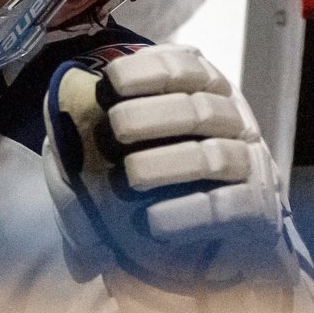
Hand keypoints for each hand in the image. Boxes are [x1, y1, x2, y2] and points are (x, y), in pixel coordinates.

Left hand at [45, 45, 296, 292]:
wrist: (214, 246)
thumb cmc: (165, 185)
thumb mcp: (132, 153)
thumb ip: (93, 145)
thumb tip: (54, 144)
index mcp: (208, 91)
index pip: (187, 65)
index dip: (151, 68)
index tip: (112, 80)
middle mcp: (235, 121)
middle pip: (200, 107)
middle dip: (155, 113)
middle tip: (115, 127)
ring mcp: (252, 164)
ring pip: (215, 155)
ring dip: (171, 162)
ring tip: (132, 175)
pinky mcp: (259, 212)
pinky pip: (228, 207)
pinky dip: (190, 212)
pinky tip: (153, 222)